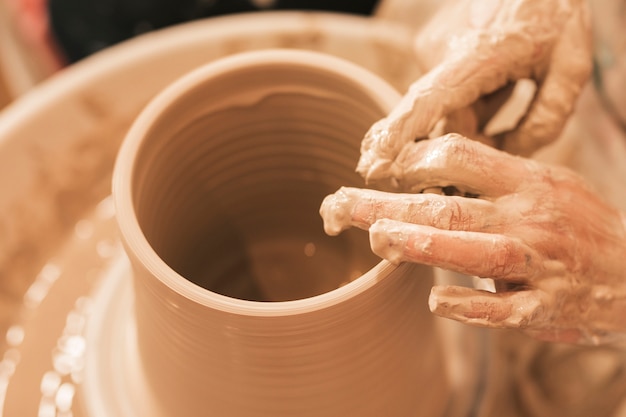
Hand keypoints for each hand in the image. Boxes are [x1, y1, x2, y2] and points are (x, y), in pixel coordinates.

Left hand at [322, 134, 625, 344]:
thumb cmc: (580, 225)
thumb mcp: (547, 184)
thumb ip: (494, 178)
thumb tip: (428, 171)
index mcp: (528, 182)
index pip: (461, 157)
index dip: (415, 160)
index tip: (380, 170)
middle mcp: (529, 219)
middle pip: (448, 208)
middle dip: (389, 207)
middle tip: (340, 205)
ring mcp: (538, 266)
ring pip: (475, 252)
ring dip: (422, 247)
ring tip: (379, 239)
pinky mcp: (544, 309)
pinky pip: (503, 310)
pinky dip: (470, 306)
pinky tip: (437, 302)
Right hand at [358, 0, 591, 186]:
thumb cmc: (554, 13)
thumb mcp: (573, 65)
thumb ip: (547, 118)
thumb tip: (508, 156)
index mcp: (480, 52)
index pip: (431, 99)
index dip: (402, 133)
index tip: (376, 163)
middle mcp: (442, 50)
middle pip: (440, 120)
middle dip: (465, 146)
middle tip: (497, 150)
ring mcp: (430, 47)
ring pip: (444, 108)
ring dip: (473, 118)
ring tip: (508, 88)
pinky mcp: (428, 48)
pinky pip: (444, 93)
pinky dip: (468, 101)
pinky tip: (496, 82)